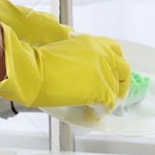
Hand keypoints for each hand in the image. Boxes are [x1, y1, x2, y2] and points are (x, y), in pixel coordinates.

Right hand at [0, 0, 129, 108]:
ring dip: (106, 100)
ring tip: (94, 108)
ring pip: (115, 90)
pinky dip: (99, 111)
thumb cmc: (38, 61)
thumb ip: (80, 56)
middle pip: (124, 69)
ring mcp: (103, 70)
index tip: (113, 76)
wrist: (31, 71)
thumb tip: (83, 71)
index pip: (115, 50)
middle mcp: (102, 53)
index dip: (116, 66)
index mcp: (92, 42)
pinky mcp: (101, 88)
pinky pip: (107, 104)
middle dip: (120, 84)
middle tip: (114, 96)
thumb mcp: (64, 50)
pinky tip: (89, 112)